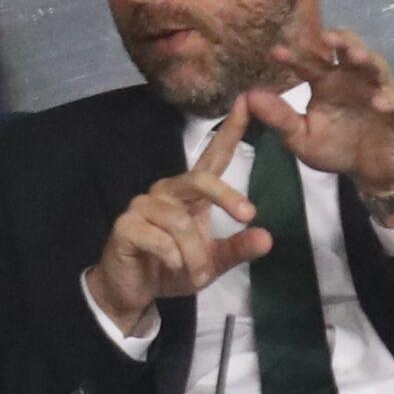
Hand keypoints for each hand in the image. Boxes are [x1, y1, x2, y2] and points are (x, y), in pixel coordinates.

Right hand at [85, 95, 272, 330]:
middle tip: (248, 216)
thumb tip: (267, 238)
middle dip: (226, 196)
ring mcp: (142, 206)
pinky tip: (171, 267)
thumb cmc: (172, 269)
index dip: (229, 131)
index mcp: (189, 194)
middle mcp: (166, 192)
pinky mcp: (125, 225)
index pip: (212, 158)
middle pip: (199, 179)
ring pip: (180, 222)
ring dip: (195, 254)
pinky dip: (172, 258)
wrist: (132, 291)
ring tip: (196, 274)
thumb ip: (237, 249)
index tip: (246, 102)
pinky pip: (159, 239)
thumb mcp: (211, 263)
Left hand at [248, 27, 393, 198]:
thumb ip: (279, 119)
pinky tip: (377, 102)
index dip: (295, 56)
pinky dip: (390, 97)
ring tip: (354, 56)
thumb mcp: (302, 138)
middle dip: (340, 40)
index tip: (277, 52)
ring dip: (367, 58)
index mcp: (327, 83)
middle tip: (326, 36)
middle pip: (349, 50)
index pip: (310, 63)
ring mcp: (380, 90)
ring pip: (376, 65)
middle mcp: (353, 80)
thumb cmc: (336, 148)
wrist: (372, 172)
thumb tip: (249, 96)